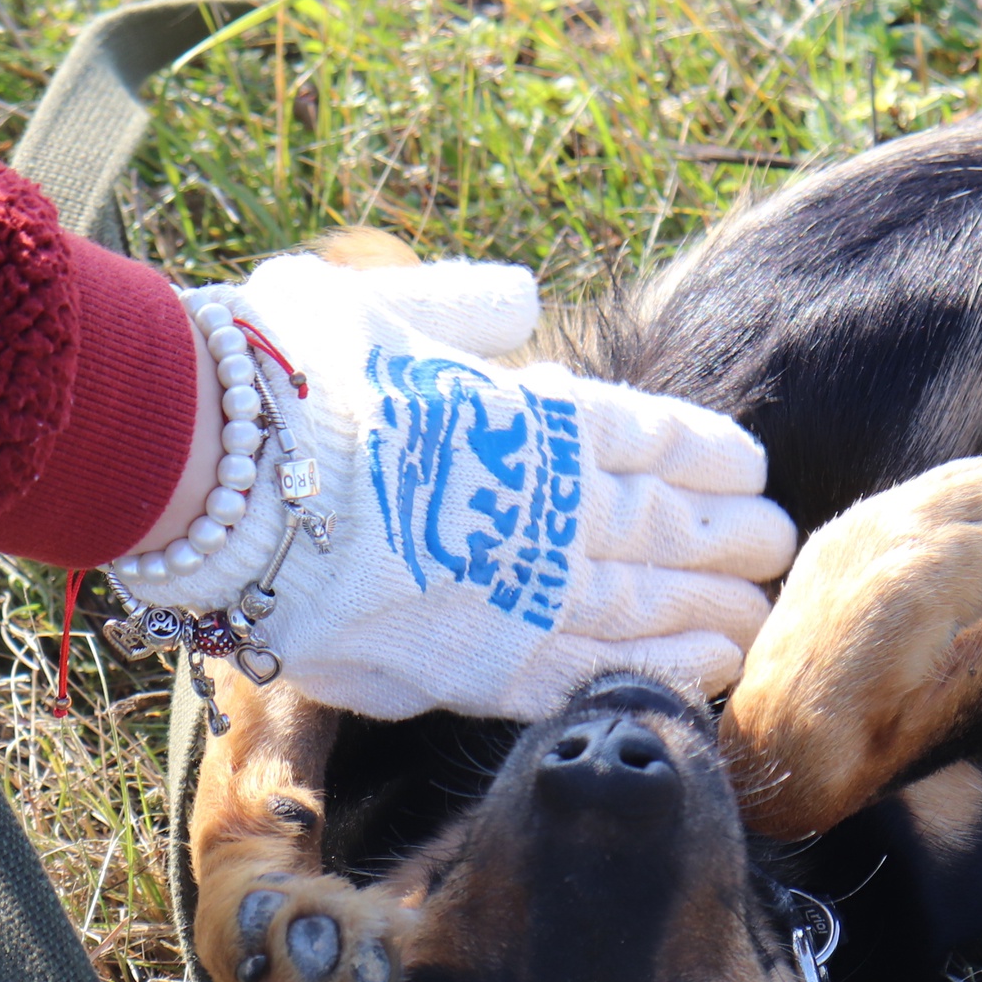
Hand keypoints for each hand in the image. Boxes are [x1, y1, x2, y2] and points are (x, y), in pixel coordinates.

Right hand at [125, 254, 795, 722]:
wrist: (206, 473)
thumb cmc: (279, 372)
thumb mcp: (374, 298)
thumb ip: (460, 304)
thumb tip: (523, 303)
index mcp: (531, 414)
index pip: (651, 436)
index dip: (706, 454)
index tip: (749, 467)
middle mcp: (543, 504)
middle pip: (665, 528)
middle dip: (727, 539)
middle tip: (774, 549)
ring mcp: (514, 589)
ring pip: (642, 609)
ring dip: (707, 616)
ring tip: (753, 624)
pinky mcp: (469, 663)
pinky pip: (578, 676)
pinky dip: (641, 678)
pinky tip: (689, 683)